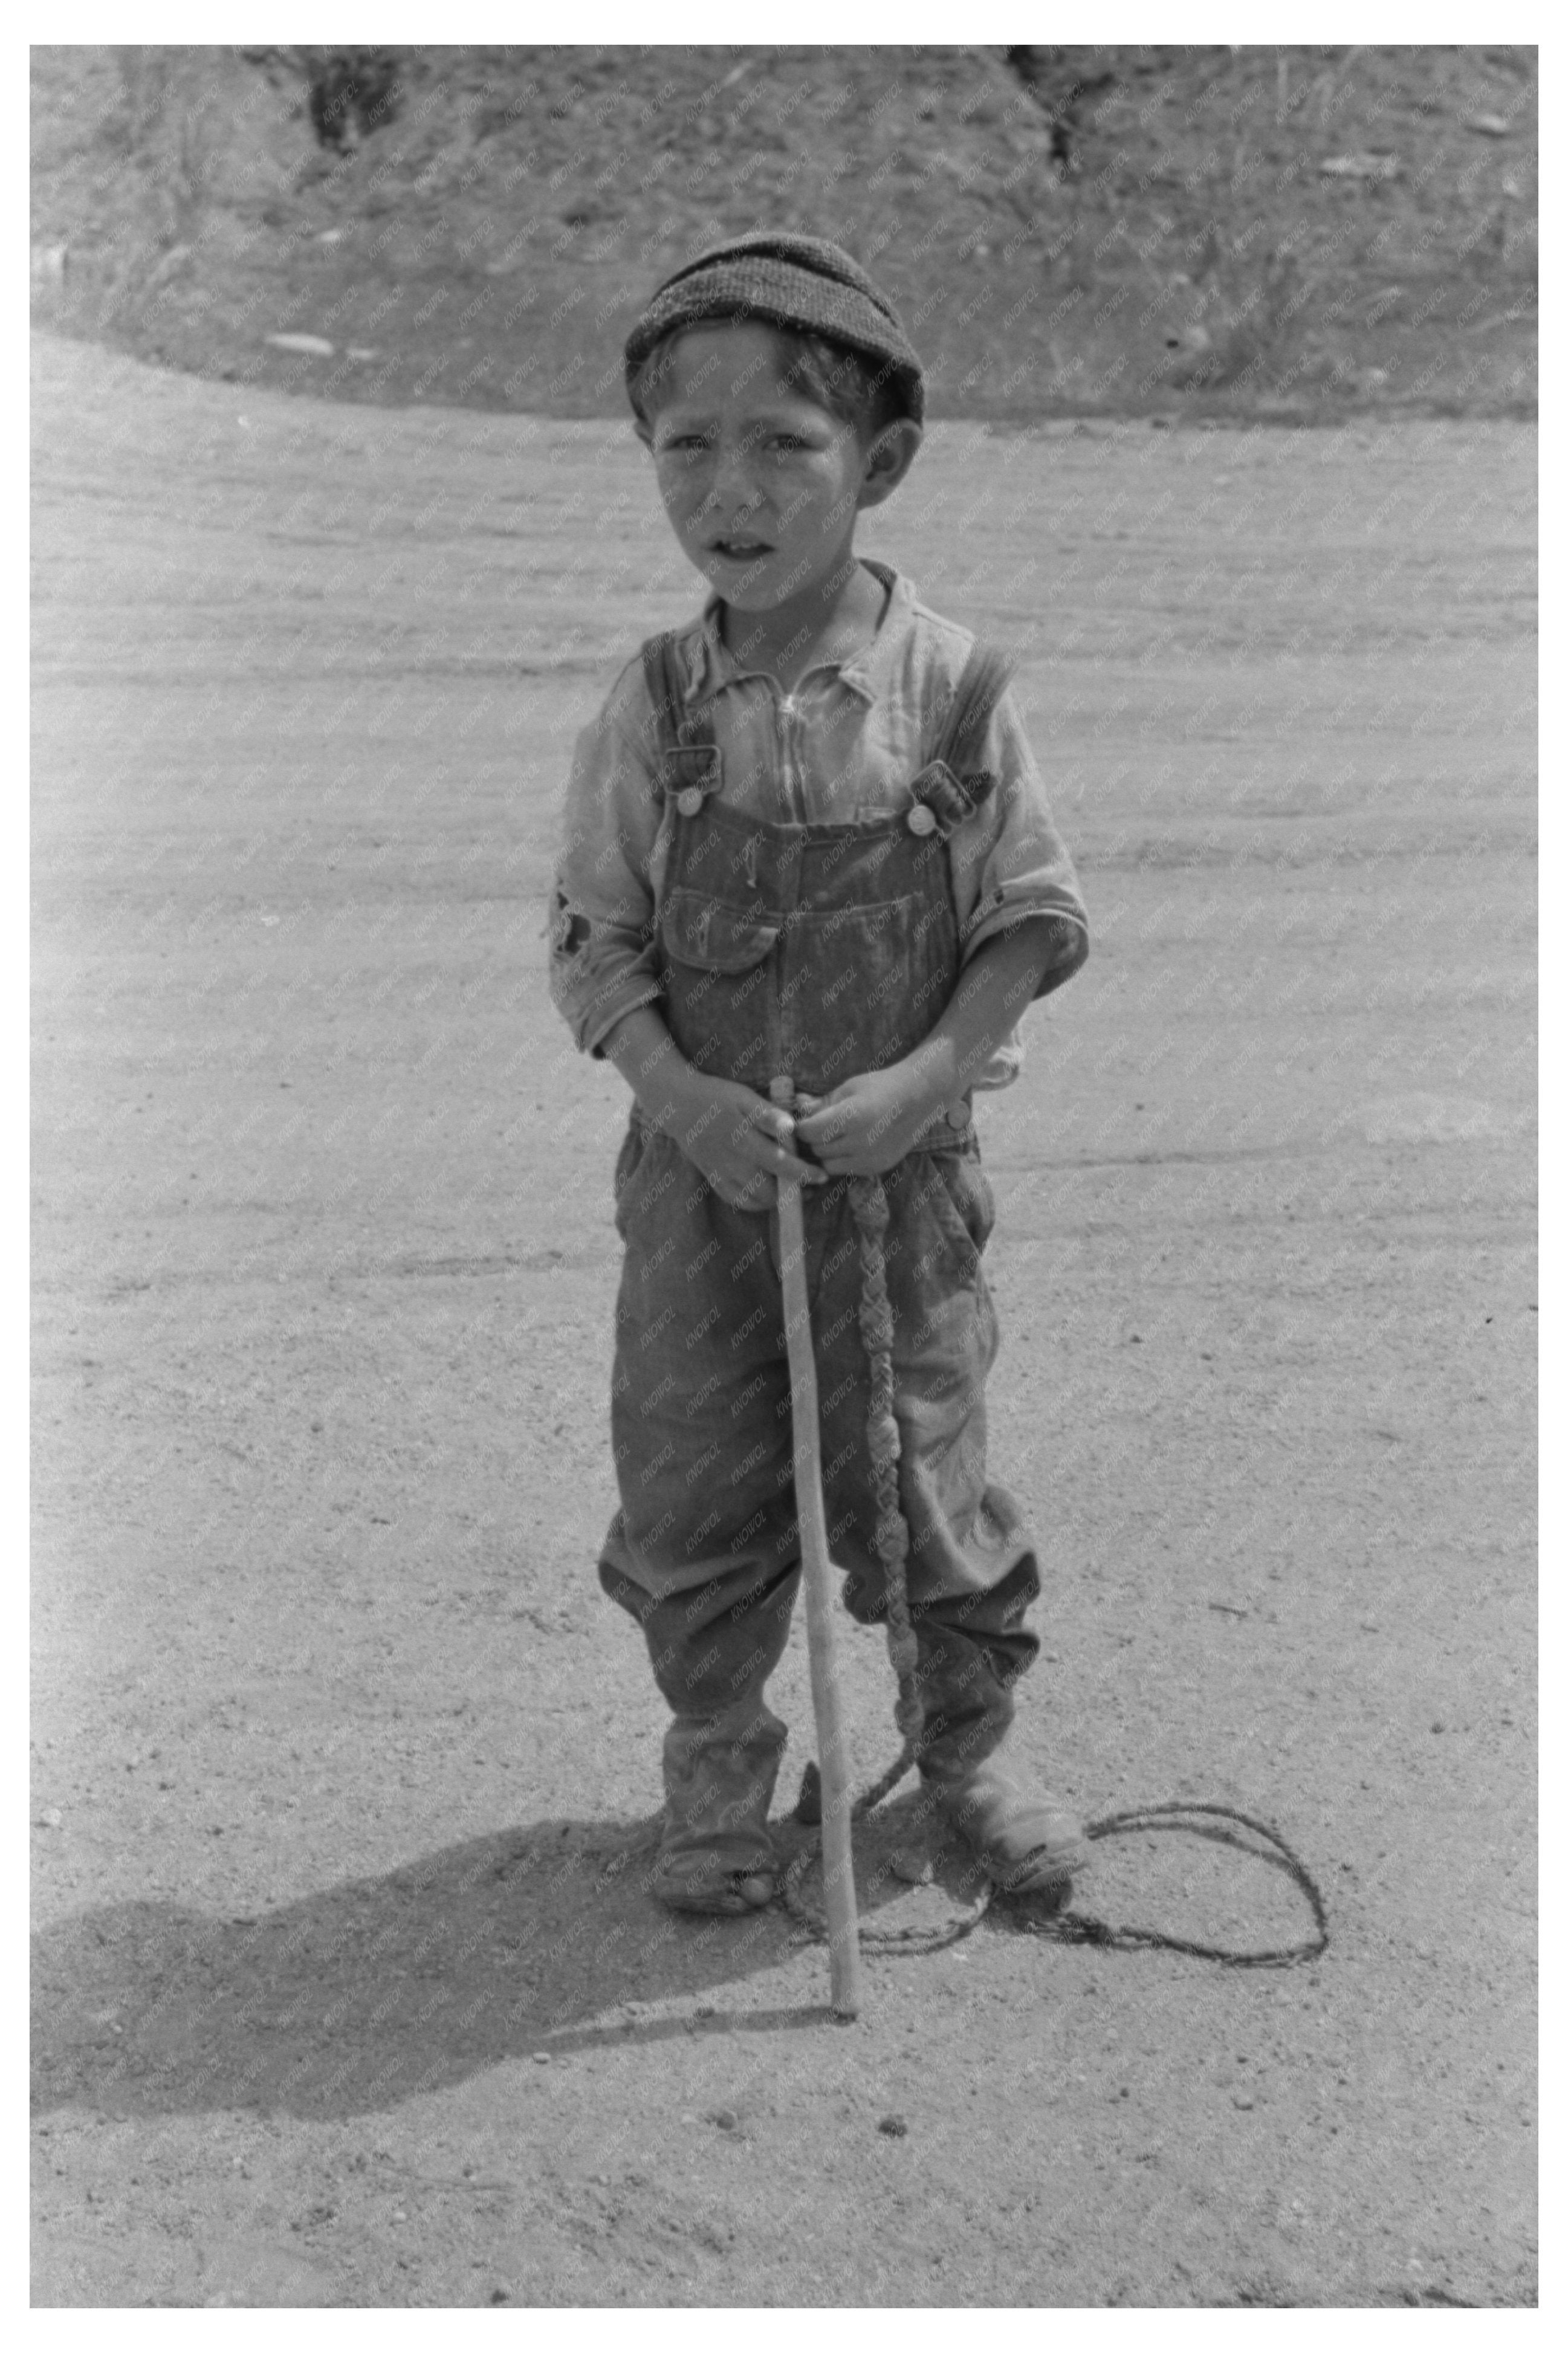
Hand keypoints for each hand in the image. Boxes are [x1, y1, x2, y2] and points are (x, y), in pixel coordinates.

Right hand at [671, 1072, 828, 1210]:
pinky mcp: (713, 1179)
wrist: (677, 1105)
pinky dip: (756, 1203)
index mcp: (742, 1140)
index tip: (822, 1177)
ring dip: (776, 1200)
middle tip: (811, 1186)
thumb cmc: (716, 1096)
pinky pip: (737, 1200)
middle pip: (767, 1190)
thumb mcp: (743, 1096)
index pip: (778, 1163)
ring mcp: (720, 1174)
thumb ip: (767, 1114)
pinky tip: (768, 1194)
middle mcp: (731, 1162)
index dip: (803, 1174)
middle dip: (793, 1193)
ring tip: (793, 1189)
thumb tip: (791, 1127)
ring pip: (752, 1200)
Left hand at [793, 1064, 948, 1176]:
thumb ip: (822, 1103)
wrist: (918, 1098)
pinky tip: (851, 1145)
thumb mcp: (848, 1088)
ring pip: (829, 1165)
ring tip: (835, 1137)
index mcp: (850, 1117)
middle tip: (819, 1127)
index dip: (802, 1127)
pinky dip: (843, 1160)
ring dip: (827, 1152)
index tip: (803, 1121)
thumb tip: (798, 1110)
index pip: (809, 1132)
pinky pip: (847, 1170)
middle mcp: (860, 1142)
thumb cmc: (881, 1086)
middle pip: (817, 1149)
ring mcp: (870, 1158)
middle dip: (814, 1139)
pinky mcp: (877, 1167)